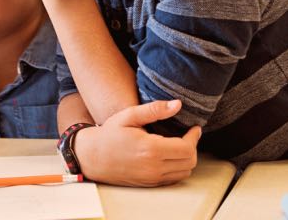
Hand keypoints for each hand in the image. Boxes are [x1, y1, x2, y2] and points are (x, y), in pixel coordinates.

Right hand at [73, 99, 200, 186]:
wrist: (92, 157)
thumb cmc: (109, 134)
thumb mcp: (130, 116)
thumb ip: (155, 109)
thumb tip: (177, 104)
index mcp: (151, 149)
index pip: (187, 148)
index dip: (194, 137)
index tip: (194, 128)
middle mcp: (153, 167)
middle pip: (189, 162)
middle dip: (193, 147)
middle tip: (189, 135)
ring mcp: (151, 178)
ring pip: (184, 172)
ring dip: (187, 159)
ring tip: (181, 144)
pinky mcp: (149, 183)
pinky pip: (173, 179)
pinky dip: (178, 168)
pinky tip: (171, 155)